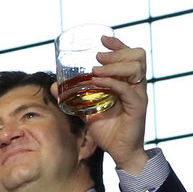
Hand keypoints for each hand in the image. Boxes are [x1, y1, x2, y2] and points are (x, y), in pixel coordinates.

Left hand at [62, 35, 148, 175]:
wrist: (120, 152)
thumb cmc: (108, 131)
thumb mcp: (88, 111)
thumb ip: (75, 98)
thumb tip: (54, 87)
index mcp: (128, 82)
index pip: (130, 55)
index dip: (118, 44)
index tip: (102, 39)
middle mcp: (136, 85)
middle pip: (137, 56)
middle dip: (116, 51)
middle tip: (97, 56)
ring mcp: (138, 95)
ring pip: (136, 68)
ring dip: (114, 65)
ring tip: (95, 69)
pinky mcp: (137, 107)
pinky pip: (127, 89)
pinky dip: (111, 82)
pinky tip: (96, 82)